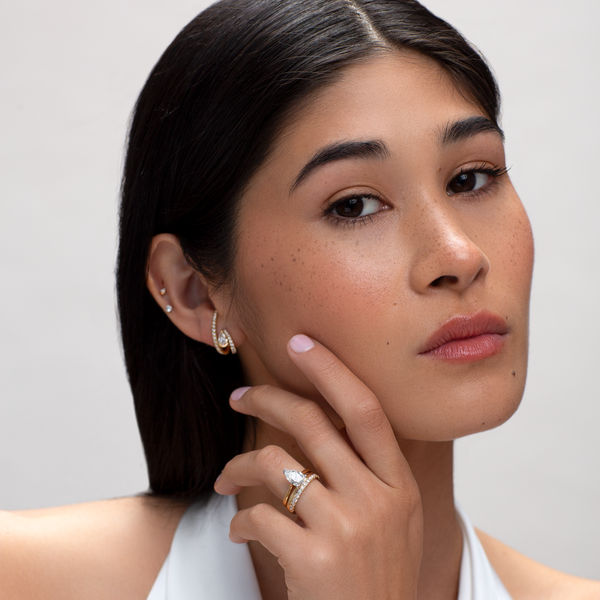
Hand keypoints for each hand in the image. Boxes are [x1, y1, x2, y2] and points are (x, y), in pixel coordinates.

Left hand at [214, 334, 422, 599]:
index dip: (331, 369)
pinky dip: (239, 521)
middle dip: (267, 399)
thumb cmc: (377, 578)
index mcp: (398, 484)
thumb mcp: (394, 520)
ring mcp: (347, 528)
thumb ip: (371, 473)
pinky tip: (239, 531)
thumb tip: (329, 424)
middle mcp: (377, 498)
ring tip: (224, 478)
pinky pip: (258, 516)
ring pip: (274, 464)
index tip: (300, 343)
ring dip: (238, 466)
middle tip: (240, 396)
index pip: (365, 408)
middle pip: (311, 422)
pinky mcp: (314, 559)